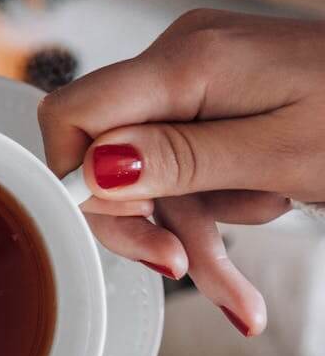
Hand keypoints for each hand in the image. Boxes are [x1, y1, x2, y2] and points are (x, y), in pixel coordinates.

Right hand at [39, 9, 324, 335]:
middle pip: (108, 152)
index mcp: (189, 61)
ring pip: (153, 174)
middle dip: (142, 222)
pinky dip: (212, 215)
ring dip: (191, 234)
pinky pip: (188, 165)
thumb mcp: (282, 154)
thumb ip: (181, 159)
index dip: (74, 176)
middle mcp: (181, 59)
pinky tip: (240, 274)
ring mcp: (199, 78)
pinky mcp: (218, 98)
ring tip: (239, 295)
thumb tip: (91, 170)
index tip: (118, 222)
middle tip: (176, 267)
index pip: (73, 112)